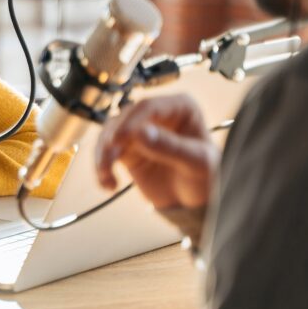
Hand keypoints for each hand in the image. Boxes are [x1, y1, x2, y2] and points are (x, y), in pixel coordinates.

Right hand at [95, 94, 219, 210]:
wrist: (196, 202)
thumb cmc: (205, 177)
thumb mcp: (196, 162)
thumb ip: (171, 147)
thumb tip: (140, 133)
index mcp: (181, 107)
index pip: (149, 107)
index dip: (131, 121)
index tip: (119, 139)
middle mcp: (157, 114)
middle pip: (125, 118)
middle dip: (113, 139)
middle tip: (109, 158)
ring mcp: (140, 130)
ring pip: (110, 133)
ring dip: (103, 154)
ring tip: (106, 176)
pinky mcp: (127, 148)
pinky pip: (106, 151)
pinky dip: (102, 167)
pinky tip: (108, 184)